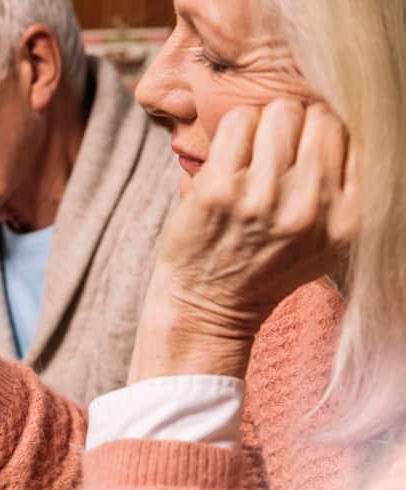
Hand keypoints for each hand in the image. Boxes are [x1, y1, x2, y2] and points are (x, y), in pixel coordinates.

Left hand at [131, 100, 358, 379]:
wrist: (209, 304)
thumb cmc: (265, 266)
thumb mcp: (327, 241)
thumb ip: (344, 191)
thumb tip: (346, 126)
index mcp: (346, 218)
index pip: (353, 136)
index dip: (327, 132)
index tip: (306, 148)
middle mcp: (310, 207)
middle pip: (319, 117)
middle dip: (297, 124)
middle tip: (277, 147)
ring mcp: (262, 197)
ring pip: (280, 113)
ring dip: (265, 123)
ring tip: (254, 150)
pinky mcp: (219, 188)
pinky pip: (240, 121)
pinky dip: (237, 126)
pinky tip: (231, 151)